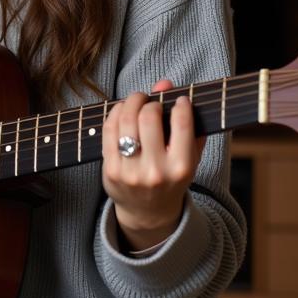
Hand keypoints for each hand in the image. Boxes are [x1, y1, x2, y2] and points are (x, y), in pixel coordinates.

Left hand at [102, 79, 203, 252]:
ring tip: (136, 101)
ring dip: (131, 102)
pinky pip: (109, 130)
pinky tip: (122, 111)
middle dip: (150, 101)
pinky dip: (115, 113)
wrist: (148, 213)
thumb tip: (165, 84)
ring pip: (126, 120)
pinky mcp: (111, 170)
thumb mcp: (188, 155)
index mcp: (181, 168)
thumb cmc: (171, 178)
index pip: (182, 124)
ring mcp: (131, 172)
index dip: (181, 104)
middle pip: (149, 117)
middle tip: (151, 101)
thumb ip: (186, 122)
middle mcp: (156, 171)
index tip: (179, 100)